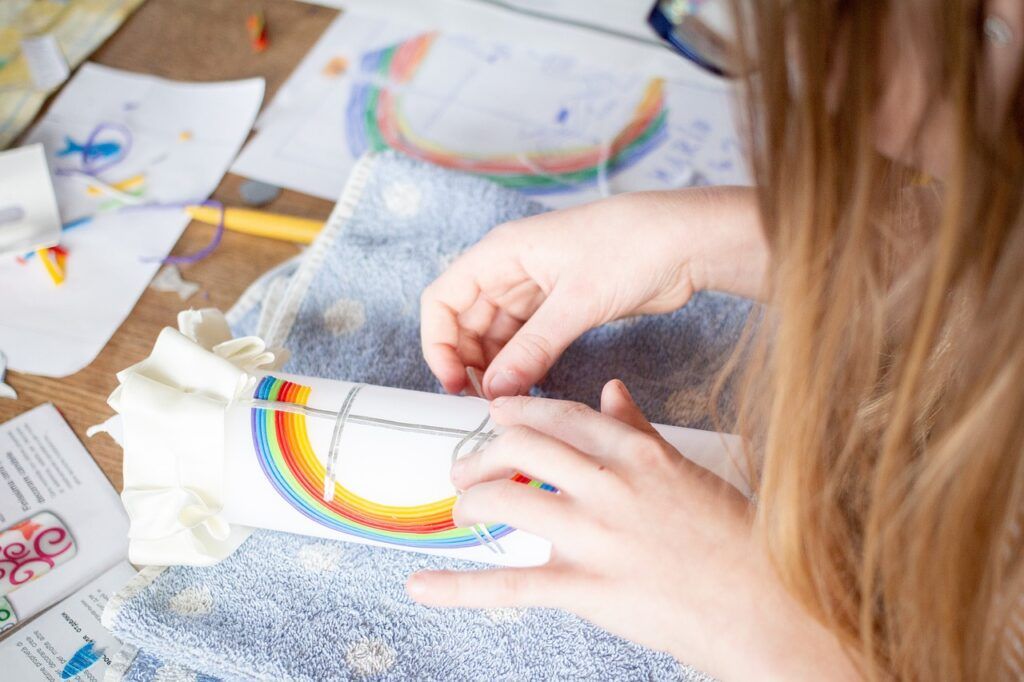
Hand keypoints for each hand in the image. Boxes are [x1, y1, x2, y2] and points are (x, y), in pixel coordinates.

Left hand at [406, 381, 854, 679]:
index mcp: (639, 455)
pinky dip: (460, 587)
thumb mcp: (687, 472)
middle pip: (523, 448)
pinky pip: (511, 586)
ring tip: (462, 512)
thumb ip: (641, 431)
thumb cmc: (735, 541)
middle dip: (482, 454)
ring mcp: (599, 538)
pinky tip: (423, 584)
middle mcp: (613, 487)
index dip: (518, 413)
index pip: (561, 417)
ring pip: (509, 502)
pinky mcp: (590, 590)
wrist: (768, 610)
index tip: (495, 414)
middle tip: (467, 467)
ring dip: (472, 503)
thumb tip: (613, 392)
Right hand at [420, 188, 766, 396]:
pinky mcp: (562, 306)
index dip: (439, 343)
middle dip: (469, 362)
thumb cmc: (633, 246)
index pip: (444, 299)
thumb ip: (532, 349)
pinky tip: (532, 388)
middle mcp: (511, 269)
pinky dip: (523, 365)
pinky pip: (526, 341)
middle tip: (487, 402)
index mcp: (502, 253)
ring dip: (497, 368)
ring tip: (510, 401)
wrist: (687, 242)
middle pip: (466, 322)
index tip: (454, 382)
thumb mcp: (577, 302)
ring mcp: (536, 288)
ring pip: (496, 335)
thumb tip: (497, 389)